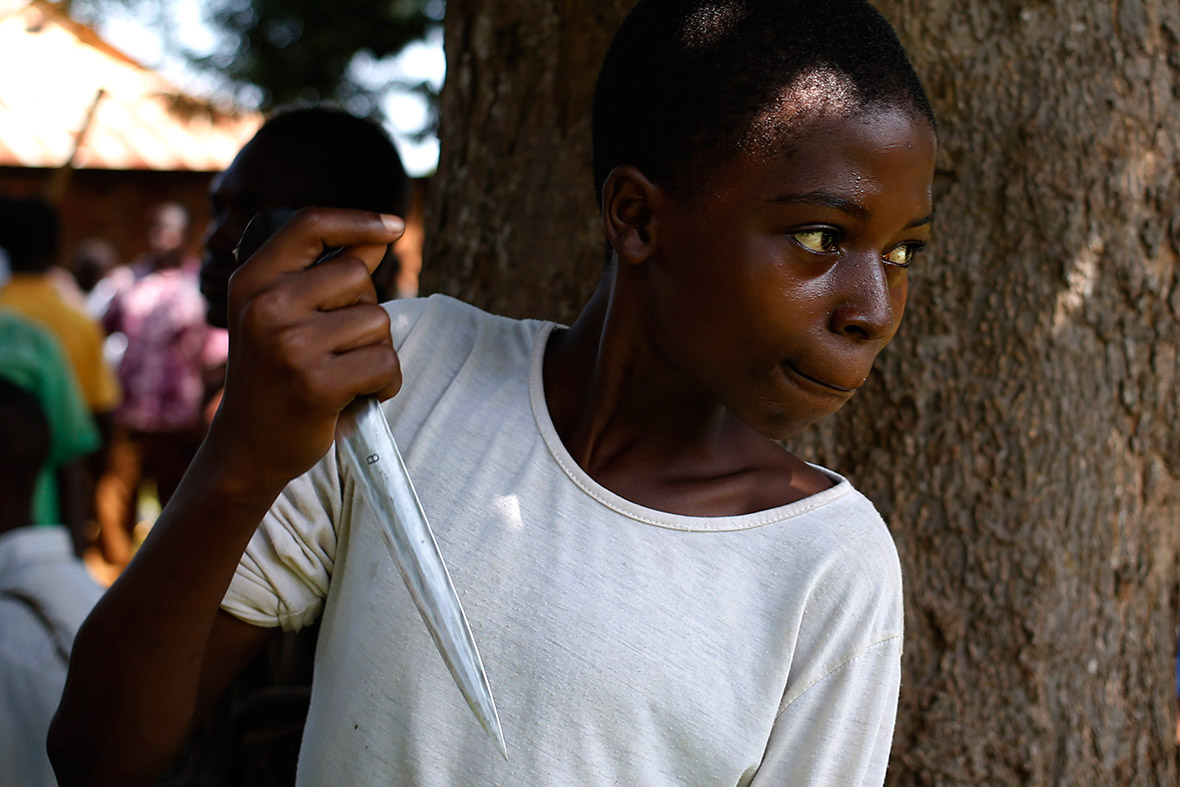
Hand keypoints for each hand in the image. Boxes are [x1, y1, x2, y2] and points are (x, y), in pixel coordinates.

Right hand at [208, 208, 404, 497]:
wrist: (247, 447)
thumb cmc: (275, 374)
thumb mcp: (282, 314)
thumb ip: (326, 273)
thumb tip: (383, 234)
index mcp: (252, 280)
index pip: (310, 224)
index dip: (358, 220)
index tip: (393, 226)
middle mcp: (265, 305)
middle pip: (358, 275)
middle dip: (364, 308)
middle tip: (336, 346)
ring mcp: (289, 344)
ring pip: (378, 321)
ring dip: (375, 350)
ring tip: (342, 373)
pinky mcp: (315, 384)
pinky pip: (385, 363)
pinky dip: (385, 383)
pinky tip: (357, 395)